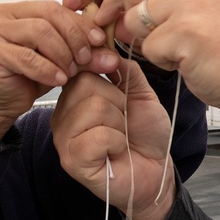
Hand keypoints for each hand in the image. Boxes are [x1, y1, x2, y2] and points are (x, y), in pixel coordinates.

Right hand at [0, 0, 118, 139]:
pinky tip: (58, 80)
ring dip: (62, 54)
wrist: (0, 104)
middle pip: (50, 15)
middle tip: (85, 58)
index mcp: (22, 9)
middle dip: (74, 37)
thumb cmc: (28, 79)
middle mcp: (5, 15)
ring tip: (69, 72)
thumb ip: (85, 56)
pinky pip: (27, 57)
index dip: (81, 23)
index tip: (100, 40)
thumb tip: (113, 58)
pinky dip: (48, 69)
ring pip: (40, 32)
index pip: (58, 8)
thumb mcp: (63, 63)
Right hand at [50, 59, 175, 219]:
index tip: (118, 75)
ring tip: (120, 137)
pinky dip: (116, 142)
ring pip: (93, 108)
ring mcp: (64, 138)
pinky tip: (116, 152)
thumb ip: (125, 70)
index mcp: (76, 95)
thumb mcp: (140, 94)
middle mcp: (63, 114)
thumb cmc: (145, 135)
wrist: (156, 170)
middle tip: (123, 121)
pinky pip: (97, 136)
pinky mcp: (72, 160)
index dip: (101, 64)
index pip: (79, 65)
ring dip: (119, 124)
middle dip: (117, 101)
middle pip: (86, 84)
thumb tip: (109, 50)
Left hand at [93, 0, 219, 121]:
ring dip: (148, 41)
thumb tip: (114, 12)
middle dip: (117, 14)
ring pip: (135, 21)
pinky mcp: (186, 33)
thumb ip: (159, 4)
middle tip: (118, 33)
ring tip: (176, 49)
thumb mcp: (194, 11)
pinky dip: (162, 60)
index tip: (103, 11)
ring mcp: (190, 6)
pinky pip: (149, 47)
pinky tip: (186, 61)